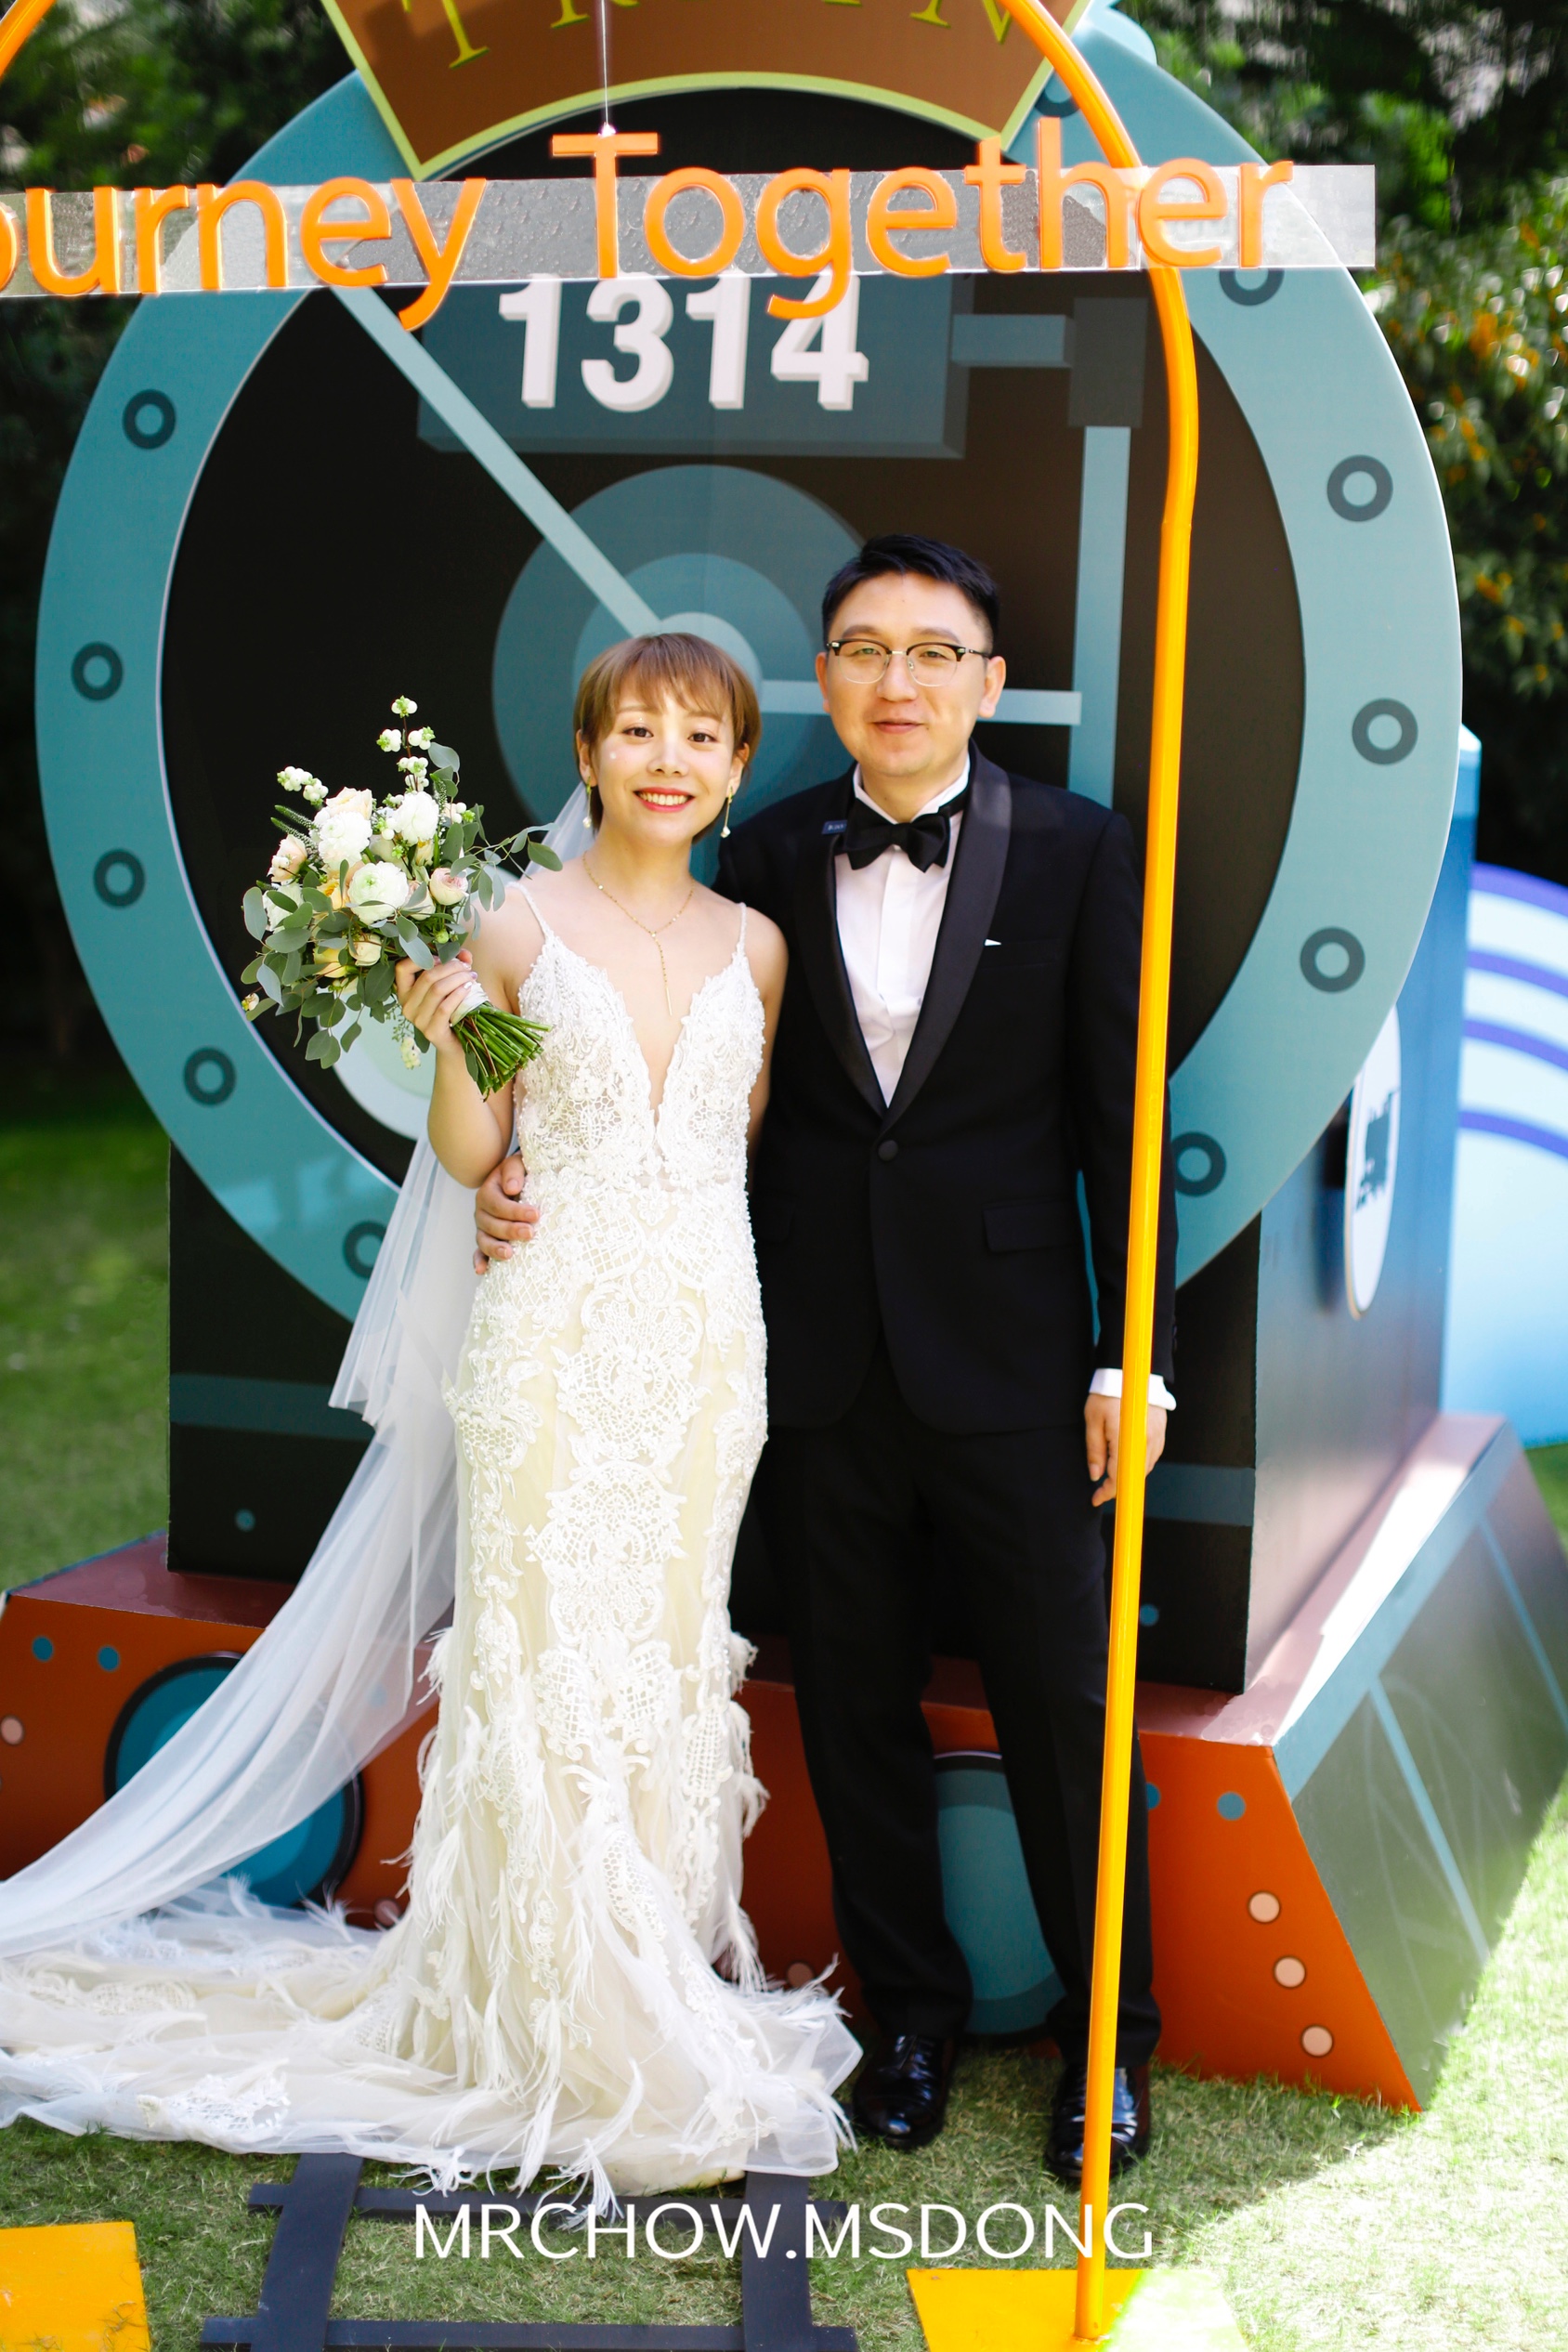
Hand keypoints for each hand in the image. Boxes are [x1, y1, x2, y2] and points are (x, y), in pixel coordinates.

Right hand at [395, 949, 476, 1053]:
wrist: (456, 1044)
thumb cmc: (452, 1010)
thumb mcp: (450, 985)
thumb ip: (455, 967)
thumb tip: (465, 954)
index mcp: (405, 992)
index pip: (402, 968)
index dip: (422, 958)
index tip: (442, 957)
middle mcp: (407, 1006)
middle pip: (427, 977)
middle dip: (451, 967)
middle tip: (467, 968)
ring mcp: (418, 1020)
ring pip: (437, 990)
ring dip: (458, 979)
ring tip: (471, 977)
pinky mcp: (431, 1031)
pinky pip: (445, 1007)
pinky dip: (459, 994)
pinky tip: (470, 989)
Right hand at [473, 1152, 536, 1275]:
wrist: (518, 1180)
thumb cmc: (521, 1173)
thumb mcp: (517, 1164)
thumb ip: (513, 1171)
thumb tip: (512, 1188)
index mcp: (487, 1193)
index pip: (498, 1204)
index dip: (516, 1211)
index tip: (536, 1214)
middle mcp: (481, 1212)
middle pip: (491, 1224)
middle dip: (511, 1230)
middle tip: (530, 1233)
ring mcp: (483, 1228)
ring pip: (483, 1240)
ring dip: (495, 1249)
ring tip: (510, 1254)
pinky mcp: (488, 1240)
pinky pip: (480, 1252)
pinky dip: (480, 1261)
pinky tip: (482, 1270)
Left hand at [1085, 1394, 1166, 1506]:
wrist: (1129, 1372)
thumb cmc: (1107, 1393)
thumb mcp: (1092, 1420)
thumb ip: (1094, 1450)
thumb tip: (1095, 1475)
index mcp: (1125, 1440)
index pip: (1118, 1477)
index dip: (1107, 1492)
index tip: (1095, 1499)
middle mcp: (1145, 1441)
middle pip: (1134, 1476)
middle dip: (1117, 1486)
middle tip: (1100, 1490)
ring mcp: (1157, 1436)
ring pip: (1145, 1468)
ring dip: (1129, 1475)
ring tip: (1112, 1475)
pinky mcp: (1161, 1431)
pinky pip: (1152, 1456)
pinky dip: (1140, 1464)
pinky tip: (1128, 1462)